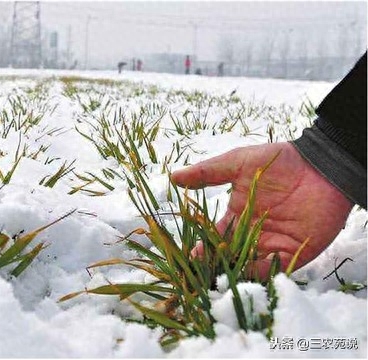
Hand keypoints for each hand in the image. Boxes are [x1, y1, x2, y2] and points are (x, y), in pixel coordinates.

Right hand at [171, 142, 352, 277]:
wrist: (319, 165)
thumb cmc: (277, 161)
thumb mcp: (237, 163)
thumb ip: (207, 173)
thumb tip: (173, 177)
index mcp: (236, 217)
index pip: (213, 238)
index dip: (200, 247)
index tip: (188, 255)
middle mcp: (250, 235)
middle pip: (227, 257)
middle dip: (213, 267)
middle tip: (198, 276)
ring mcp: (271, 245)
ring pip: (247, 266)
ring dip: (233, 273)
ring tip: (218, 280)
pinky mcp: (293, 253)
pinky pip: (273, 268)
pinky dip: (259, 273)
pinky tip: (245, 274)